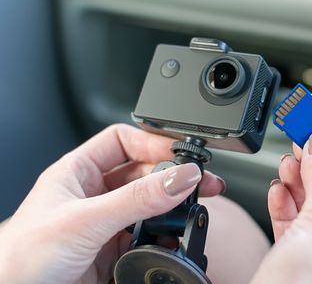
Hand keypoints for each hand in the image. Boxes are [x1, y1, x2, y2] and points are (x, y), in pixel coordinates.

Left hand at [0, 124, 224, 283]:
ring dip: (173, 207)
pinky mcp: (114, 251)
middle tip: (201, 181)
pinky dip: (166, 236)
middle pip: (143, 173)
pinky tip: (175, 237)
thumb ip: (137, 199)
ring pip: (150, 205)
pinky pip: (149, 235)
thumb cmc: (21, 258)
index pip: (123, 141)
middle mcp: (94, 194)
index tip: (182, 154)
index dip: (153, 143)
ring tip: (193, 209)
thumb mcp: (85, 219)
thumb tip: (181, 176)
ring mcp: (106, 223)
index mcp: (78, 172)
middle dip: (173, 175)